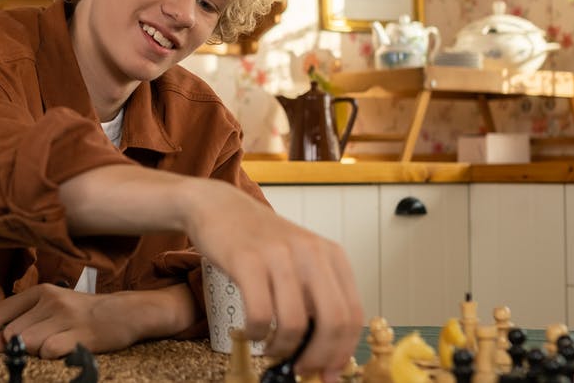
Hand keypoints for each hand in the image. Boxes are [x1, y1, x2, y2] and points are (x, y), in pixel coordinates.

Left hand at [0, 283, 194, 358]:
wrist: (125, 313)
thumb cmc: (84, 314)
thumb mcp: (53, 307)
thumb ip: (24, 320)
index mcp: (41, 291)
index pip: (1, 310)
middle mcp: (51, 300)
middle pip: (12, 332)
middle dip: (13, 347)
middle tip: (33, 348)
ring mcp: (66, 316)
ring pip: (27, 343)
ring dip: (34, 352)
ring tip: (54, 345)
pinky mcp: (80, 334)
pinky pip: (49, 352)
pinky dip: (51, 356)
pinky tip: (64, 350)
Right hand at [186, 182, 362, 382]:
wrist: (220, 207)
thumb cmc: (260, 241)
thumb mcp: (299, 260)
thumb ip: (315, 298)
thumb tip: (326, 352)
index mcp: (332, 255)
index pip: (353, 314)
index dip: (344, 351)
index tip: (330, 373)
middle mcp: (312, 253)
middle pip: (333, 321)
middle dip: (319, 357)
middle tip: (301, 369)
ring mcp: (280, 255)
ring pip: (295, 323)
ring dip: (282, 349)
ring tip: (271, 348)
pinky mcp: (247, 261)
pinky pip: (260, 315)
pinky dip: (256, 334)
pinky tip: (251, 332)